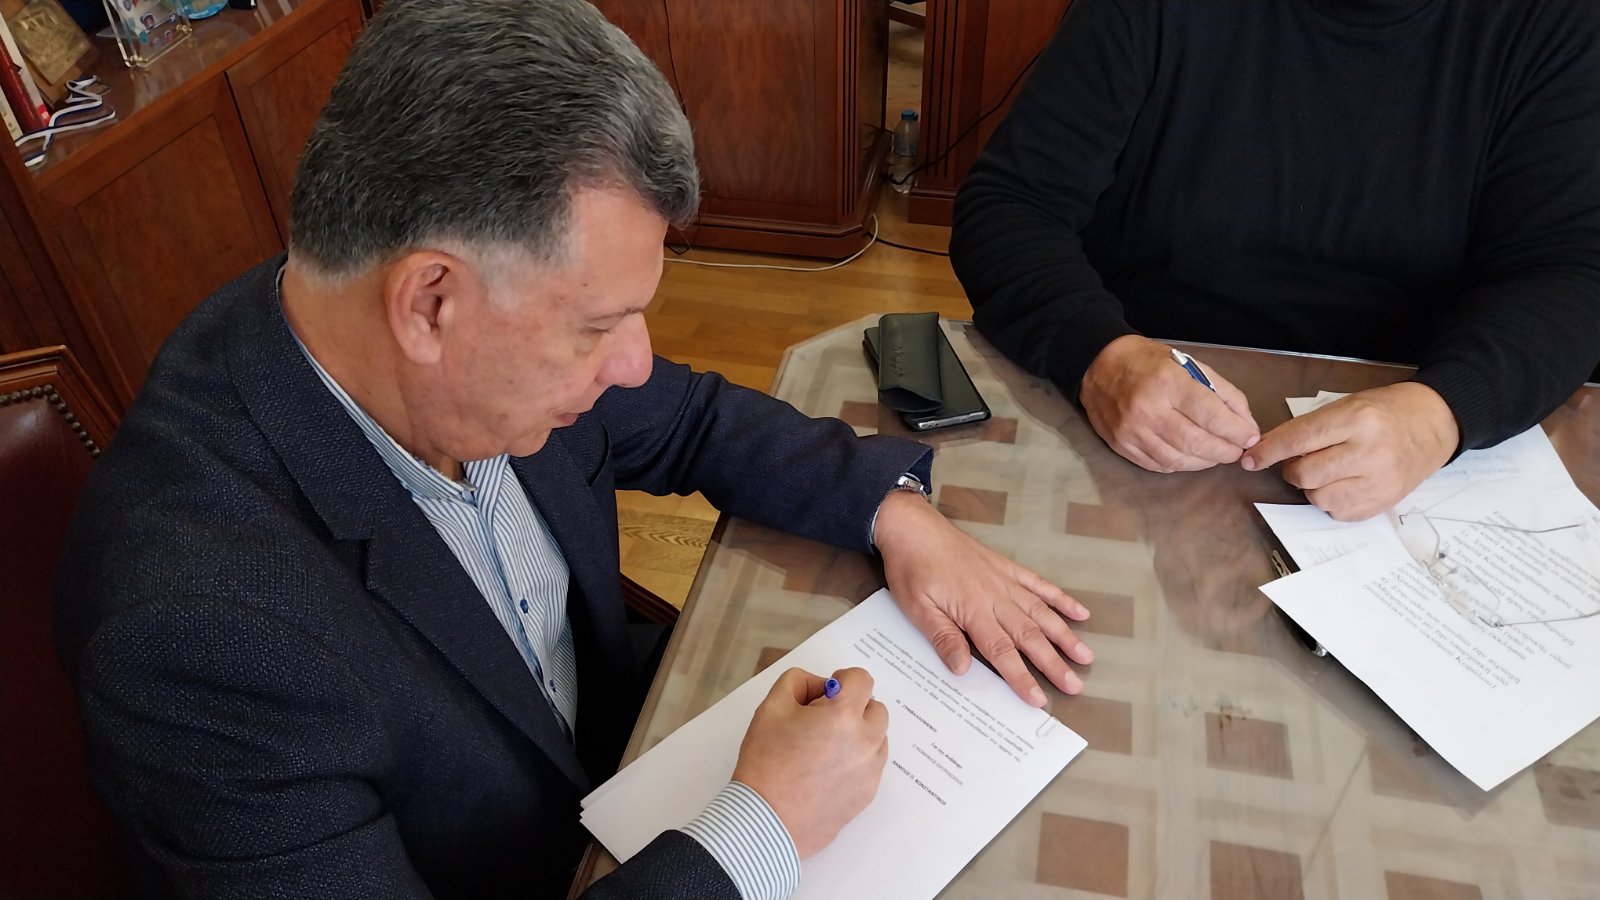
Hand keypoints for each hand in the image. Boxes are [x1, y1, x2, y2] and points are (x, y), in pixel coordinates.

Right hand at [732, 667, 888, 857]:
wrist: (766, 820)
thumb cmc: (765, 764)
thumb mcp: (771, 707)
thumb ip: (798, 682)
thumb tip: (822, 687)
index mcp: (844, 716)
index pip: (862, 680)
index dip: (844, 680)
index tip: (829, 692)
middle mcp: (866, 742)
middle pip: (875, 709)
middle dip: (854, 708)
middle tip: (824, 721)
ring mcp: (870, 771)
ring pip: (877, 739)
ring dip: (859, 735)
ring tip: (825, 749)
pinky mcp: (868, 794)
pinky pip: (872, 766)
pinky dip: (857, 761)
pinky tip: (827, 771)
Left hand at [872, 491, 1092, 706]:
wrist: (914, 528)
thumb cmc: (912, 569)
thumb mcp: (916, 608)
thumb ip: (943, 637)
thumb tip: (963, 669)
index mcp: (973, 611)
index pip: (1002, 652)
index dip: (1021, 677)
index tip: (1038, 699)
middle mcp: (996, 597)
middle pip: (1030, 636)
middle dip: (1054, 663)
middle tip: (1075, 686)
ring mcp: (1005, 580)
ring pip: (1042, 612)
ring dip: (1065, 635)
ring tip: (1086, 655)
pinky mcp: (1007, 567)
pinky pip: (1039, 584)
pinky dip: (1061, 598)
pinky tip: (1079, 611)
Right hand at [1080, 335, 1260, 471]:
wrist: (1099, 366)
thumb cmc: (1148, 363)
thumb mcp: (1190, 365)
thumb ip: (1222, 393)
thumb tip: (1246, 424)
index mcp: (1168, 382)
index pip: (1211, 415)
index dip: (1236, 431)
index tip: (1250, 437)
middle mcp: (1148, 409)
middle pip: (1196, 443)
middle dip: (1225, 451)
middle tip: (1237, 450)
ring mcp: (1132, 431)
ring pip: (1178, 460)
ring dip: (1205, 462)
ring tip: (1217, 454)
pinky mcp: (1122, 446)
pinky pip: (1159, 465)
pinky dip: (1181, 465)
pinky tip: (1191, 457)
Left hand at [1242, 382, 1459, 520]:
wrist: (1433, 424)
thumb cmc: (1384, 412)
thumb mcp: (1347, 406)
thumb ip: (1310, 428)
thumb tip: (1267, 450)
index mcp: (1356, 419)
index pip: (1299, 439)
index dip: (1269, 451)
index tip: (1250, 459)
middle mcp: (1368, 451)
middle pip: (1305, 473)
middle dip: (1294, 470)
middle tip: (1304, 461)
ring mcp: (1378, 481)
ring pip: (1318, 497)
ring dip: (1313, 487)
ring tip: (1330, 471)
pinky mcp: (1382, 503)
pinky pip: (1338, 512)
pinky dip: (1332, 501)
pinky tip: (1346, 484)